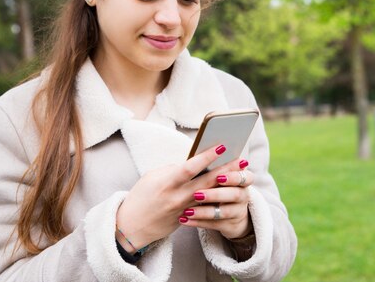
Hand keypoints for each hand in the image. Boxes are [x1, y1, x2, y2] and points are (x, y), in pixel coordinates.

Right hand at [115, 144, 235, 252]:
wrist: (132, 227)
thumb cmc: (141, 196)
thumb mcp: (152, 177)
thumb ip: (173, 170)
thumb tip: (193, 164)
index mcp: (166, 183)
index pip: (189, 167)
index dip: (206, 157)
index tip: (221, 146)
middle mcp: (177, 197)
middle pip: (206, 181)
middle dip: (226, 170)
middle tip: (242, 160)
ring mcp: (184, 209)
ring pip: (210, 195)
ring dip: (227, 183)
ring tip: (242, 173)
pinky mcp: (187, 218)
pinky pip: (205, 207)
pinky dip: (218, 197)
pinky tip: (231, 190)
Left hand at [178, 159, 253, 239]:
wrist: (230, 212)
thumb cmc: (218, 184)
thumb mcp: (220, 175)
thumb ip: (213, 167)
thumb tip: (197, 155)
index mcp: (242, 179)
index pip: (244, 176)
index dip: (233, 176)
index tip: (219, 176)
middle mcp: (243, 195)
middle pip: (233, 194)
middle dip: (215, 194)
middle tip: (197, 194)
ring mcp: (237, 211)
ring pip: (223, 212)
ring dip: (205, 211)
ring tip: (187, 211)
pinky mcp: (229, 225)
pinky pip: (214, 224)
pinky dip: (198, 222)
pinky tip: (184, 220)